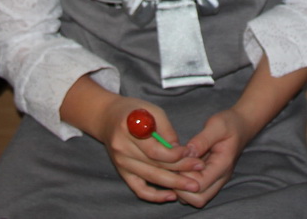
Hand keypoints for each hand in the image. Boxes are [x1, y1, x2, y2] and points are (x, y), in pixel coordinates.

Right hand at [58, 78, 202, 203]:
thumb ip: (166, 130)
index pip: (154, 149)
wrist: (107, 118)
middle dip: (180, 169)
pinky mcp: (122, 172)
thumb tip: (181, 151)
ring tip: (192, 185)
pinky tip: (172, 195)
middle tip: (200, 168)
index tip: (190, 152)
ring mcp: (121, 162)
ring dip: (173, 183)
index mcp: (129, 129)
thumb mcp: (152, 110)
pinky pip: (139, 189)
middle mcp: (122, 148)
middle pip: (154, 165)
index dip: (174, 154)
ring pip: (150, 177)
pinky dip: (155, 196)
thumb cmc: (133, 111)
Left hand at [172, 108, 255, 206]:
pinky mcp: (209, 179)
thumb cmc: (229, 124)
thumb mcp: (217, 125)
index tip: (178, 160)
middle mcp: (220, 178)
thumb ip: (202, 139)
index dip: (184, 177)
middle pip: (198, 199)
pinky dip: (184, 185)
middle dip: (181, 188)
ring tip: (177, 167)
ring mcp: (215, 181)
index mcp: (222, 166)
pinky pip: (195, 192)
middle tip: (174, 167)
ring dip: (182, 188)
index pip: (200, 186)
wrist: (241, 126)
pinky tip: (180, 168)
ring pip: (196, 199)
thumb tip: (188, 152)